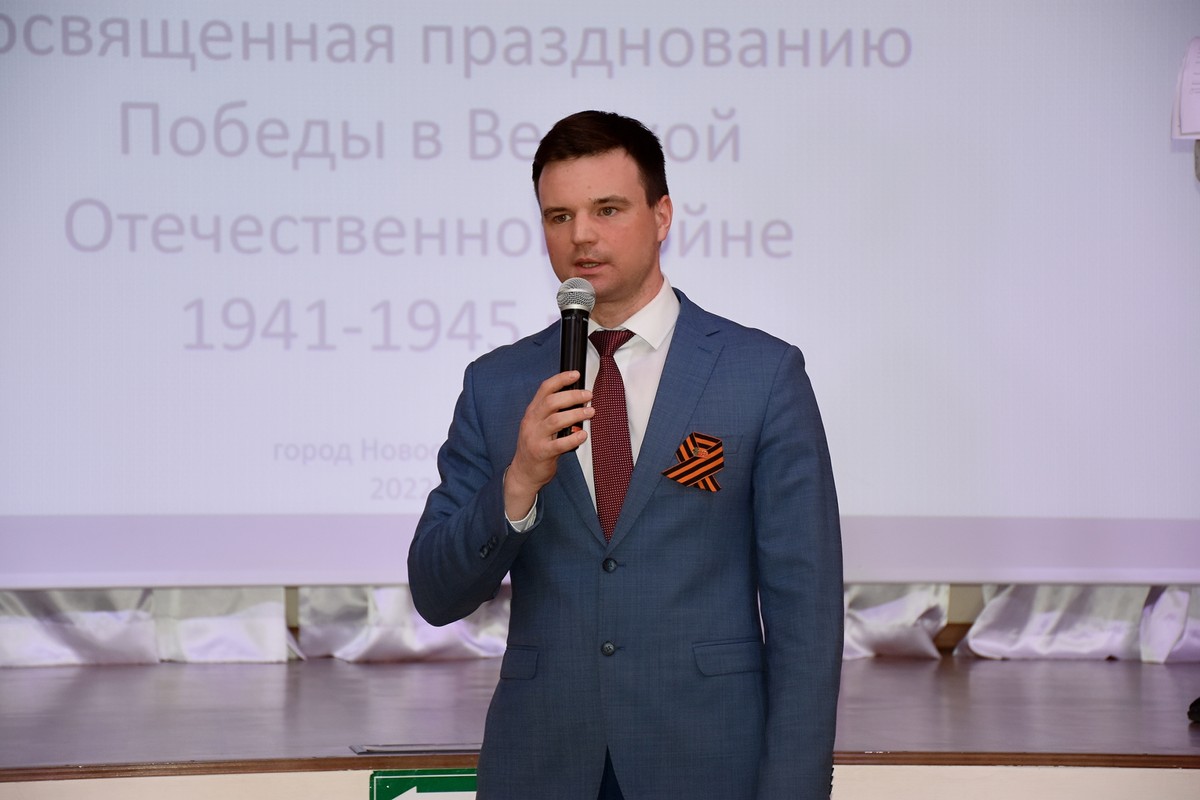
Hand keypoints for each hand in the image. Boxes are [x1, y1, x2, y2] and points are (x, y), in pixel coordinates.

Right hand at [504, 371, 591, 519]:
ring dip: (576, 414)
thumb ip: (551, 412)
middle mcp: (532, 422)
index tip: (576, 375)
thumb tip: (576, 398)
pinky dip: (573, 438)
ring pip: (556, 420)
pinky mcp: (542, 453)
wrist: (523, 472)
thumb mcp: (538, 424)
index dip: (561, 379)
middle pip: (552, 402)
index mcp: (532, 412)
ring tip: (590, 412)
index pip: (544, 389)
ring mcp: (535, 437)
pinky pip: (559, 444)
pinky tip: (583, 435)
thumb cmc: (535, 446)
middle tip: (588, 395)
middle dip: (573, 396)